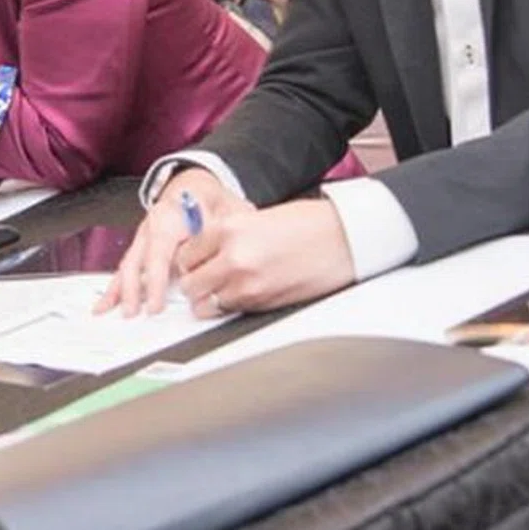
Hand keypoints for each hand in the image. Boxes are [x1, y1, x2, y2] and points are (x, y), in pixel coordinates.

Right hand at [98, 169, 246, 316]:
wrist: (194, 186)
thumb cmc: (208, 200)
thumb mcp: (225, 209)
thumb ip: (226, 231)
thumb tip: (225, 251)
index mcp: (171, 215)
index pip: (159, 251)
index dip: (155, 279)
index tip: (156, 303)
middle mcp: (152, 227)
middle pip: (137, 260)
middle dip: (133, 289)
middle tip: (135, 313)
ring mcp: (143, 238)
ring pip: (127, 265)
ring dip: (121, 291)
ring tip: (116, 312)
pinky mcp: (141, 248)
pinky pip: (126, 268)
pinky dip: (115, 287)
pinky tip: (106, 304)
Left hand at [175, 198, 357, 316]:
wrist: (344, 239)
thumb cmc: (307, 224)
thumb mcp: (256, 217)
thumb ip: (226, 234)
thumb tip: (203, 251)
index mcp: (229, 229)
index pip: (184, 254)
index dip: (188, 260)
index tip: (194, 261)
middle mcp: (233, 258)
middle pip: (188, 284)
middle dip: (194, 282)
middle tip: (204, 277)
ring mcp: (247, 285)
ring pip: (204, 305)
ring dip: (209, 299)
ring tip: (222, 288)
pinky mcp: (262, 304)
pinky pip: (229, 311)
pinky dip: (229, 306)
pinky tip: (242, 292)